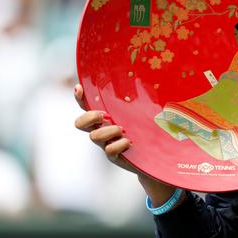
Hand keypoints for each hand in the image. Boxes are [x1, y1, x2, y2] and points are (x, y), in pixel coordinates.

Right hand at [73, 84, 177, 203]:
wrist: (157, 154)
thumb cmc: (148, 129)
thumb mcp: (143, 112)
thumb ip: (139, 99)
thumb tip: (148, 81)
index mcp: (106, 118)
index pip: (86, 106)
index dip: (80, 98)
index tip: (79, 88)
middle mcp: (102, 131)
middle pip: (80, 123)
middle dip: (89, 117)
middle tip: (105, 115)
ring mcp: (106, 144)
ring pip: (94, 137)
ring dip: (108, 131)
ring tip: (122, 129)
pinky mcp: (114, 157)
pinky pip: (109, 150)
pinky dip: (119, 144)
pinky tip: (130, 142)